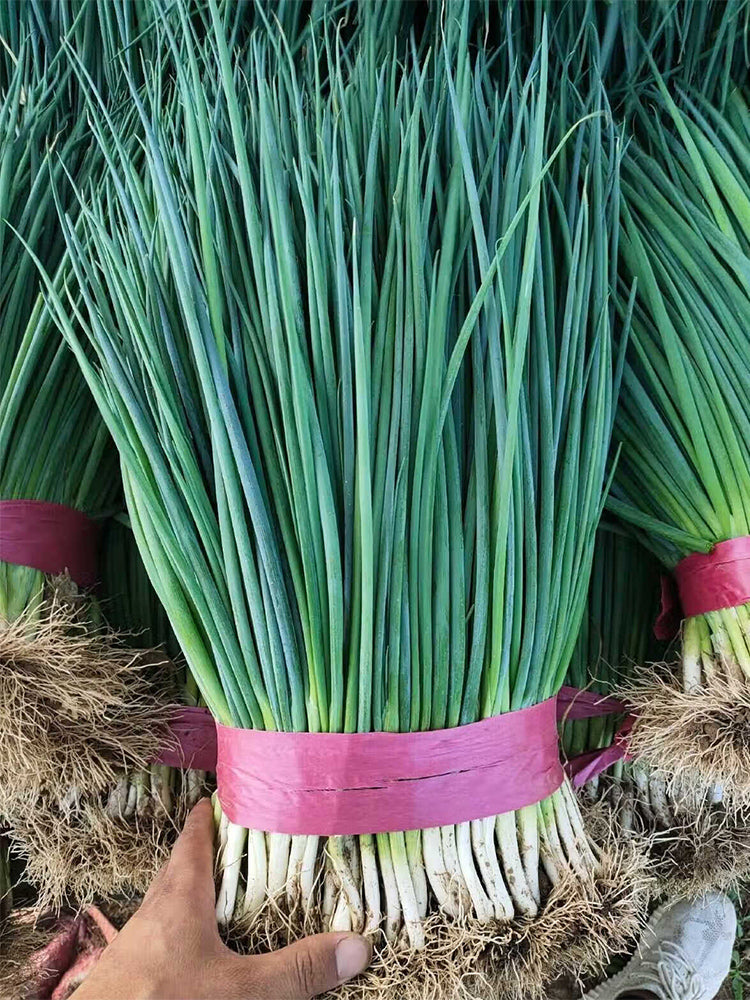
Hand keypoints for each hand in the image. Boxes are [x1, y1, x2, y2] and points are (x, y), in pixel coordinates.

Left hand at [71, 799, 371, 998]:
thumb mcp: (239, 991)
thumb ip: (295, 970)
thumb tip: (357, 945)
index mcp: (180, 896)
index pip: (195, 836)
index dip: (213, 812)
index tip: (234, 793)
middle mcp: (153, 910)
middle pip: (181, 865)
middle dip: (209, 850)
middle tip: (244, 841)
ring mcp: (136, 942)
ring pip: (167, 900)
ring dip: (194, 891)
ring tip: (226, 893)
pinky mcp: (127, 971)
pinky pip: (158, 933)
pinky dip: (181, 928)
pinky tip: (198, 950)